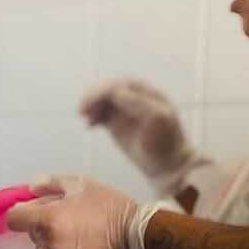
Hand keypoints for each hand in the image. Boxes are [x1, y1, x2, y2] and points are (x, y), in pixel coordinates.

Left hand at [5, 177, 159, 248]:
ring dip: (52, 246)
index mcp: (48, 219)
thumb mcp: (81, 185)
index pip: (14, 219)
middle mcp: (49, 244)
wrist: (135, 234)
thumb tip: (30, 189)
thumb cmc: (108, 207)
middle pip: (32, 236)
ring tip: (76, 239)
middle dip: (44, 228)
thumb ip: (51, 184)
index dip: (22, 214)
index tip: (33, 213)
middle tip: (68, 221)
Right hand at [80, 79, 203, 193]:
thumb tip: (115, 93)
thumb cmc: (166, 141)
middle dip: (94, 97)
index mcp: (147, 94)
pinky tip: (89, 125)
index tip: (93, 101)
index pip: (121, 85)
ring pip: (103, 102)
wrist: (166, 163)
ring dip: (92, 106)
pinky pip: (102, 115)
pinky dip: (93, 117)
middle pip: (110, 90)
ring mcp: (125, 112)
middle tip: (82, 109)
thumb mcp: (157, 118)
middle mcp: (134, 100)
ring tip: (84, 117)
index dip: (105, 90)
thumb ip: (138, 103)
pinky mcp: (117, 125)